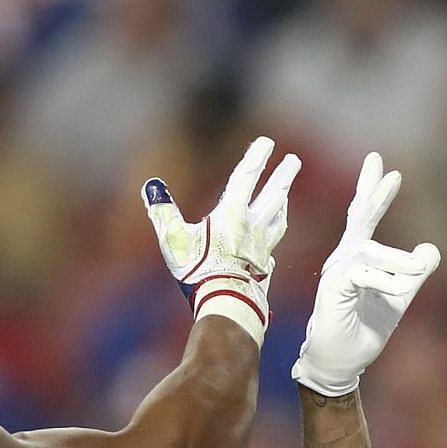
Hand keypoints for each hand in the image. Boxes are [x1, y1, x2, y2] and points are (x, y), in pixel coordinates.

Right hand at [142, 135, 300, 343]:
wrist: (227, 306)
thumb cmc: (199, 271)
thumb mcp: (174, 239)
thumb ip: (163, 212)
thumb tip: (151, 187)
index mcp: (232, 215)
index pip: (246, 178)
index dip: (256, 157)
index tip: (268, 141)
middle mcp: (252, 228)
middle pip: (273, 195)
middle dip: (283, 176)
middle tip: (294, 160)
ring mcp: (262, 249)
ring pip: (278, 221)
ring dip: (282, 205)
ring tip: (285, 196)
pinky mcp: (265, 270)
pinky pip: (271, 251)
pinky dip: (271, 241)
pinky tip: (271, 244)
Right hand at [292, 152, 440, 396]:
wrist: (341, 362)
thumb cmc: (364, 329)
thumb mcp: (399, 298)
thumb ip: (415, 274)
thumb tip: (432, 249)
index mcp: (357, 258)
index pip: (364, 218)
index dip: (374, 192)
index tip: (389, 170)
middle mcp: (344, 259)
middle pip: (358, 219)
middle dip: (372, 192)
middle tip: (382, 166)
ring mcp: (336, 273)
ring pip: (370, 252)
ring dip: (398, 262)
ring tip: (415, 274)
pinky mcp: (334, 291)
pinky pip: (362, 275)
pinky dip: (385, 281)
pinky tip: (400, 290)